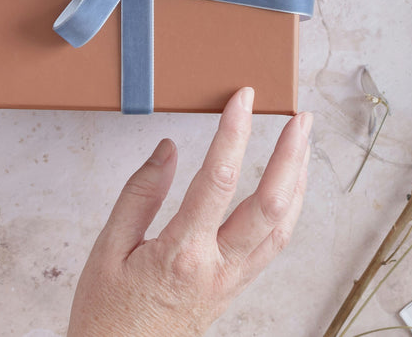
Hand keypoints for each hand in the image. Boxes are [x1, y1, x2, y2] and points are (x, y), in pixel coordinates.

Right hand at [69, 89, 312, 336]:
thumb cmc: (108, 312)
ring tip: (303, 144)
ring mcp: (232, 281)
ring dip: (298, 182)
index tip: (241, 99)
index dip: (234, 133)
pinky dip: (288, 211)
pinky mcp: (235, 289)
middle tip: (299, 118)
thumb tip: (169, 150)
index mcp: (181, 253)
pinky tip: (288, 190)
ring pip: (282, 227)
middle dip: (290, 156)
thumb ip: (140, 194)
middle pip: (270, 205)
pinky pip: (273, 246)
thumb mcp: (108, 248)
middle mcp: (217, 268)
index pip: (217, 180)